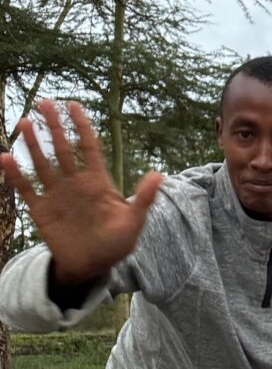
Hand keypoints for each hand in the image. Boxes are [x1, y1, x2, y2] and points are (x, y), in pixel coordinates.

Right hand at [0, 100, 162, 283]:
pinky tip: (5, 158)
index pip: (88, 146)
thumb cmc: (117, 243)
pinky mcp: (42, 210)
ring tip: (25, 122)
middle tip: (44, 102)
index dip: (81, 126)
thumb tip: (159, 174)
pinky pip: (27, 188)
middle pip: (63, 148)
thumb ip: (144, 198)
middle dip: (55, 126)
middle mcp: (76, 183)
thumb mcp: (133, 222)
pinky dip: (16, 174)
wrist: (93, 266)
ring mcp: (57, 194)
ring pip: (43, 163)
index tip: (73, 104)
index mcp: (98, 181)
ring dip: (33, 144)